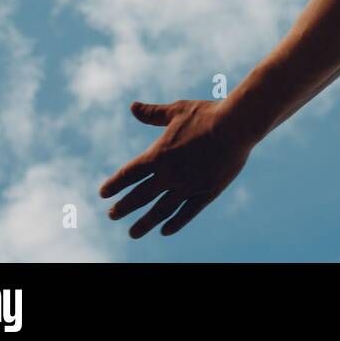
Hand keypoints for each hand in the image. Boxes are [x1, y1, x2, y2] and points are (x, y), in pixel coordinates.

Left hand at [100, 100, 252, 237]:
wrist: (236, 125)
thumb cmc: (206, 114)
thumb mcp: (177, 111)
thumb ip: (153, 114)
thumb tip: (132, 107)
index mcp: (158, 155)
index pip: (129, 174)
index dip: (114, 185)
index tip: (103, 193)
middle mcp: (169, 175)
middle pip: (139, 196)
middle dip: (123, 207)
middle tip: (112, 215)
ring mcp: (187, 186)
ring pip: (160, 211)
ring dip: (144, 223)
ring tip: (133, 233)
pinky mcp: (206, 192)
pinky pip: (186, 213)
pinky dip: (175, 223)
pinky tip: (165, 231)